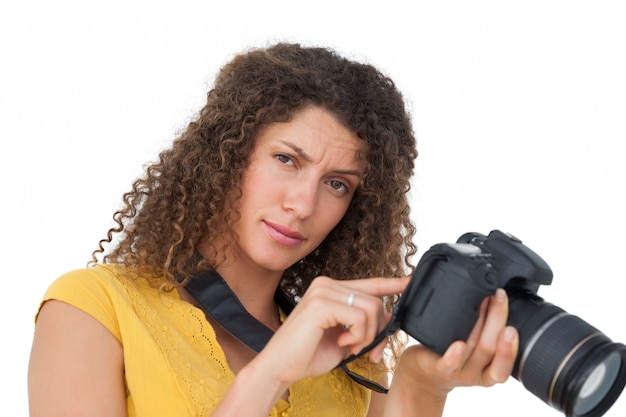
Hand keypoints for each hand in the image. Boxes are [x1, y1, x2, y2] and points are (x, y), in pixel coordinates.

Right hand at [253, 276, 409, 386]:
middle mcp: (327, 283)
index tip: (410, 281)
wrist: (280, 367)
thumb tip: (390, 316)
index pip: (369, 283)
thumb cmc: (307, 354)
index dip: (392, 284)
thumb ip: (364, 325)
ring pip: (371, 309)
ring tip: (348, 345)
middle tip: (365, 349)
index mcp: (331, 289)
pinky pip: (360, 317)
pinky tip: (341, 342)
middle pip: (376, 301)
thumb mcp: (345, 338)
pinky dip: (357, 335)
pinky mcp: (322, 303)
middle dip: (378, 330)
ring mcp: (323, 291)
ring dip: (367, 335)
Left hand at [390, 289, 517, 400]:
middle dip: (499, 318)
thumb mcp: (472, 345)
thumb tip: (489, 289)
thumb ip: (483, 325)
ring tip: (486, 303)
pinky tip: (459, 344)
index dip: (513, 341)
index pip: (508, 359)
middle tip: (501, 296)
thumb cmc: (448, 356)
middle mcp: (476, 370)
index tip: (515, 312)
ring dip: (482, 324)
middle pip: (492, 347)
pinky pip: (448, 364)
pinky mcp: (438, 368)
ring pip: (474, 349)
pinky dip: (455, 355)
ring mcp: (458, 370)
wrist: (422, 377)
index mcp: (488, 367)